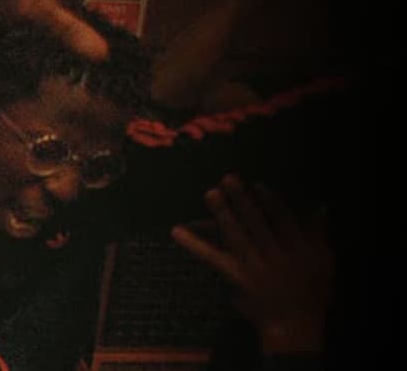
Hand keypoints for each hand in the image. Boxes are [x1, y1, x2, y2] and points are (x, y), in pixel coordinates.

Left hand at [171, 176, 331, 353]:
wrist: (293, 324)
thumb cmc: (312, 293)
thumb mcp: (325, 262)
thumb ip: (320, 234)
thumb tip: (320, 207)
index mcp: (298, 248)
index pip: (284, 220)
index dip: (272, 202)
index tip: (259, 185)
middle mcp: (274, 254)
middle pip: (256, 223)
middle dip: (242, 200)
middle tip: (227, 179)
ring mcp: (253, 265)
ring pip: (236, 234)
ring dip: (222, 213)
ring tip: (210, 194)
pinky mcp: (235, 275)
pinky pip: (212, 257)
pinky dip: (194, 244)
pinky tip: (177, 231)